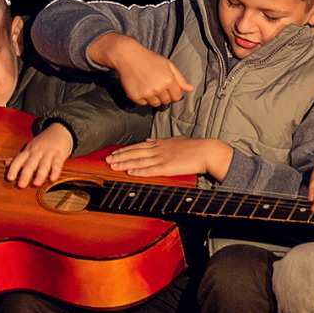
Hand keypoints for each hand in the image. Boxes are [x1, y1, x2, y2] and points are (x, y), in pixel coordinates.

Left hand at [6, 122, 73, 186]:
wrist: (59, 131)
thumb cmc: (43, 143)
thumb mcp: (29, 148)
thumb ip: (19, 158)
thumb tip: (6, 163)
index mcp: (28, 151)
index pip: (19, 160)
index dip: (14, 168)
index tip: (9, 178)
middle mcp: (37, 152)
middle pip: (30, 164)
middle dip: (25, 175)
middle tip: (21, 185)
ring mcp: (48, 153)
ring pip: (43, 165)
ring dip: (40, 174)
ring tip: (36, 184)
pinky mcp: (59, 155)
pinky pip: (57, 164)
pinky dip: (55, 171)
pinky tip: (52, 178)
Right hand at [90, 33, 194, 106]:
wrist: (128, 56)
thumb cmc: (149, 59)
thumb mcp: (168, 65)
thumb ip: (180, 79)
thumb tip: (191, 89)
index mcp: (168, 80)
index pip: (177, 97)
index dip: (174, 93)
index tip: (168, 88)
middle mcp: (158, 88)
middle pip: (166, 102)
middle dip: (164, 95)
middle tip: (156, 84)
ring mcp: (146, 93)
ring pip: (155, 104)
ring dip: (154, 98)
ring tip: (148, 85)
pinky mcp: (135, 96)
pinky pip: (143, 103)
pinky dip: (143, 98)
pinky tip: (140, 86)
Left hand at [106, 136, 231, 180]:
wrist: (206, 151)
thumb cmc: (194, 147)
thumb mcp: (175, 140)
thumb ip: (161, 141)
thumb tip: (149, 140)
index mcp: (161, 143)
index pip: (139, 146)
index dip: (125, 150)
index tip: (115, 152)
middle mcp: (158, 149)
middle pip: (135, 153)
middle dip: (120, 157)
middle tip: (107, 159)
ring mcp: (162, 158)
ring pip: (139, 161)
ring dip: (124, 164)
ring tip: (112, 166)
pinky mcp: (167, 167)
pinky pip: (150, 170)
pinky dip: (138, 171)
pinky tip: (129, 173)